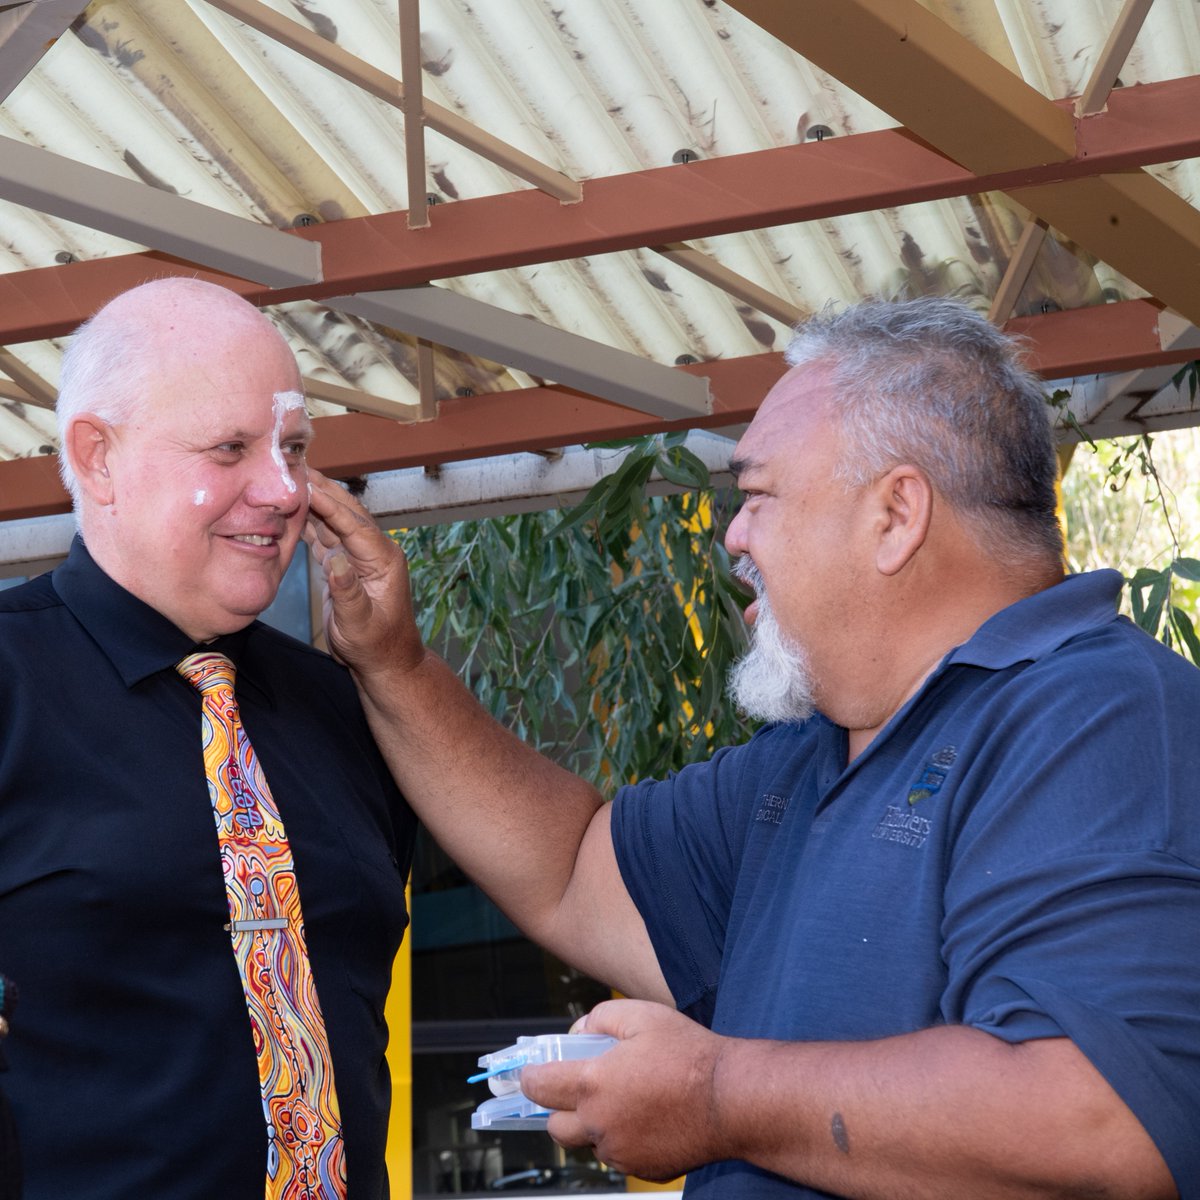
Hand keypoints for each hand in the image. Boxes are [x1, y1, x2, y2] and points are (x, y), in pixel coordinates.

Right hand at [303, 471, 423, 676]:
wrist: (385, 661)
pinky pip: (326, 535)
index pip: (353, 523)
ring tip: (290, 476)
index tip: (305, 484)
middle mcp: (373, 551)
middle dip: (322, 488)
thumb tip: (336, 560)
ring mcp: (360, 555)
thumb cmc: (375, 646)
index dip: (329, 504)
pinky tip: (292, 507)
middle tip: (295, 464)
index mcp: (383, 559)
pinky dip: (310, 520)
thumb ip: (348, 592)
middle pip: (346, 511)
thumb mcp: (359, 624)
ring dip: (314, 499)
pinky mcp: (345, 563)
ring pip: (335, 519)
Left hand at [521, 999, 727, 1182]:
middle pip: (555, 1127)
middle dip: (557, 1107)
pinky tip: (648, 1115)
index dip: (530, 1076)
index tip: (531, 1071)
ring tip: (627, 1096)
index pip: (538, 1087)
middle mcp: (600, 1124)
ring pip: (591, 1142)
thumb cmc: (689, 1055)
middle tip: (578, 1087)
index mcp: (593, 1084)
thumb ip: (601, 1018)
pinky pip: (620, 1155)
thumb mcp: (641, 1015)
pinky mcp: (643, 1169)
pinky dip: (623, 1138)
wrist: (732, 1099)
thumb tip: (581, 1031)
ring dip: (595, 1123)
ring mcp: (621, 1152)